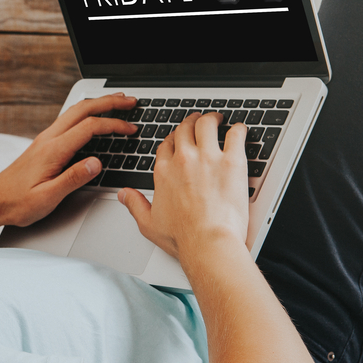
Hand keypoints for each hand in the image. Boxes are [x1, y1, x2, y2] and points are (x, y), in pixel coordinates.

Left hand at [0, 93, 137, 227]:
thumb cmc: (17, 203)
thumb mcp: (47, 197)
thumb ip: (73, 179)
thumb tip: (96, 163)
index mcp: (52, 150)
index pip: (89, 127)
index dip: (114, 125)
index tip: (131, 129)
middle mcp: (48, 139)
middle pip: (82, 109)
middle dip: (109, 102)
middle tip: (130, 100)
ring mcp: (44, 139)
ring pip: (74, 112)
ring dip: (97, 104)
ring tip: (116, 102)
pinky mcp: (43, 144)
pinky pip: (68, 120)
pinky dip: (86, 113)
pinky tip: (92, 117)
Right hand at [118, 112, 248, 260]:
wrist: (208, 243)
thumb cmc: (183, 237)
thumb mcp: (148, 223)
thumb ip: (135, 205)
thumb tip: (124, 195)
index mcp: (164, 172)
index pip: (166, 144)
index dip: (174, 139)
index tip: (180, 140)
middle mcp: (183, 160)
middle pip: (185, 129)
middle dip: (192, 122)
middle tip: (199, 121)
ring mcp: (208, 158)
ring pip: (207, 124)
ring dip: (212, 119)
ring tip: (218, 119)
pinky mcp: (232, 161)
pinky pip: (236, 134)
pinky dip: (238, 130)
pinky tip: (239, 131)